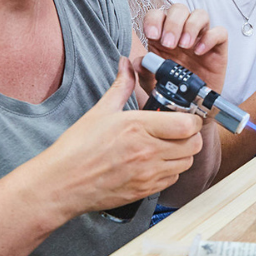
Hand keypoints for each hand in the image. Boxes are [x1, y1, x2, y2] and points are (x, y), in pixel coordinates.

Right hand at [40, 58, 203, 217]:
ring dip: (182, 153)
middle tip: (178, 131)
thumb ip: (121, 86)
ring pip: (186, 163)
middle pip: (193, 144)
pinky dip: (170, 170)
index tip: (185, 116)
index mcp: (138, 127)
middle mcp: (148, 151)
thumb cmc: (77, 148)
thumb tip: (126, 64)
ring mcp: (148, 174)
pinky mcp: (145, 191)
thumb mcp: (101, 111)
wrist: (62, 183)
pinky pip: (172, 179)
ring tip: (167, 146)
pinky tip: (155, 162)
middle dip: (190, 136)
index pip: (188, 124)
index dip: (192, 119)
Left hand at [142, 3, 227, 92]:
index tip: (152, 35)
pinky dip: (210, 38)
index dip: (153, 20)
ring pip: (200, 14)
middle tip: (169, 44)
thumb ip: (144, 72)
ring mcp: (201, 38)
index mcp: (162, 37)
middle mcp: (182, 33)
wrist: (193, 107)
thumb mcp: (153, 84)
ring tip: (185, 46)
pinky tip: (200, 52)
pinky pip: (219, 32)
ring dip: (191, 26)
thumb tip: (139, 62)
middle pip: (178, 9)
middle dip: (173, 23)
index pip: (157, 15)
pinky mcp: (218, 48)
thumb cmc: (173, 91)